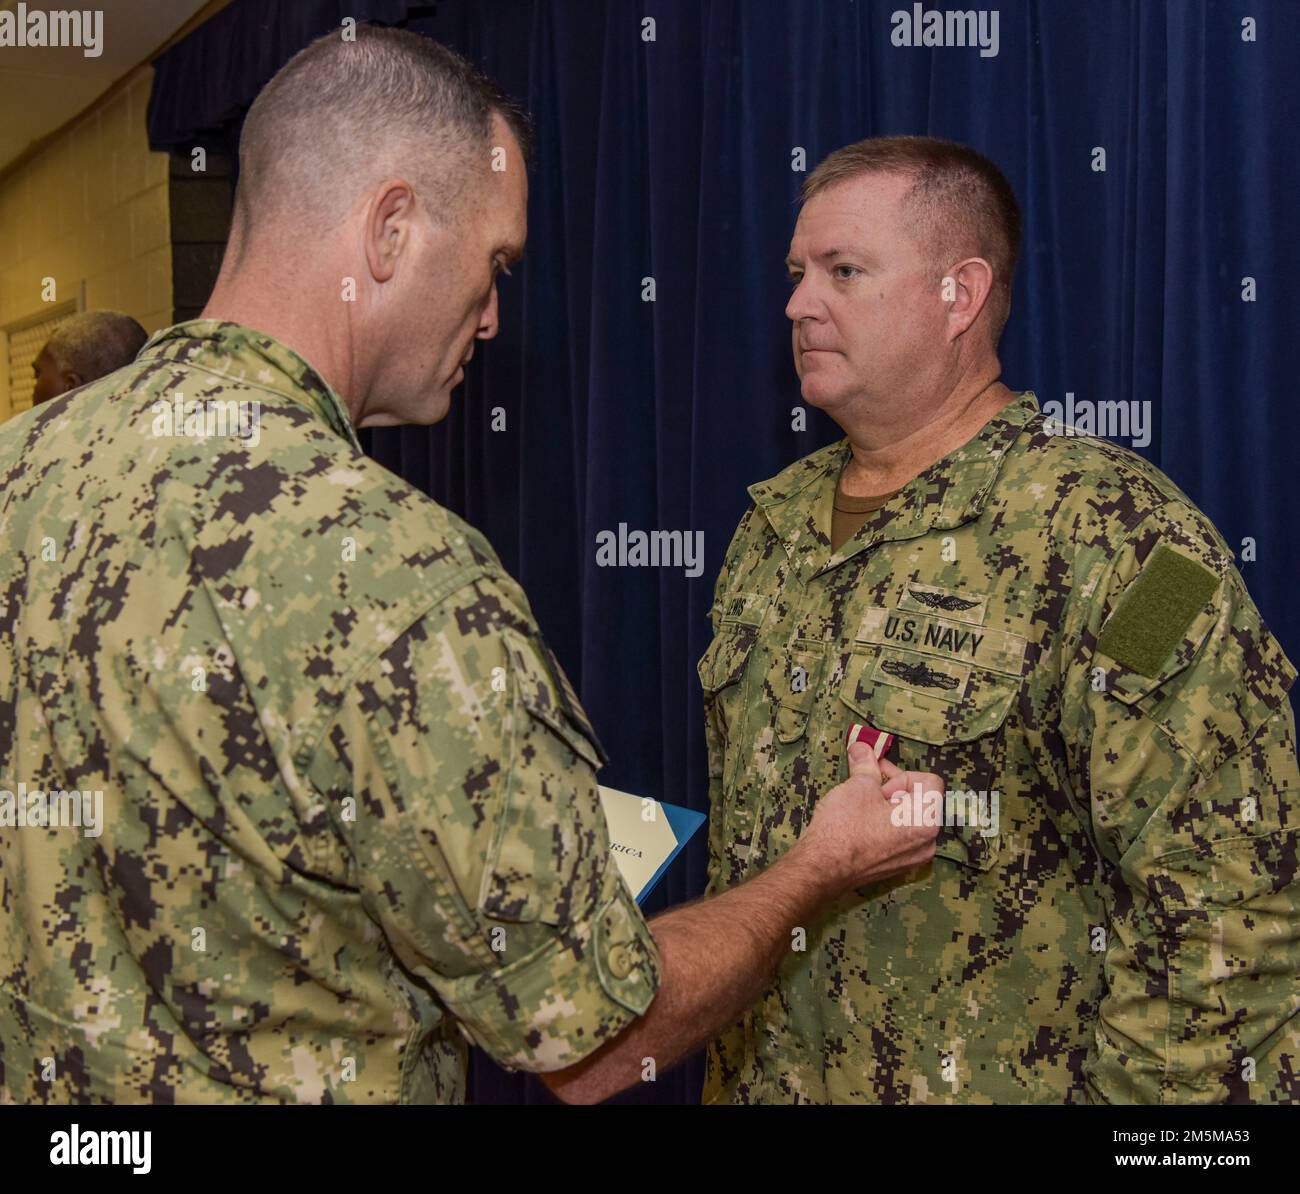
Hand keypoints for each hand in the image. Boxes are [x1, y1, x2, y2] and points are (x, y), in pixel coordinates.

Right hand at [795, 740, 940, 891]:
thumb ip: (867, 765)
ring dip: (888, 805)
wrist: (821, 867)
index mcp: (925, 820)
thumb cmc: (842, 829)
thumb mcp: (857, 786)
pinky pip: (900, 835)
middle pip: (920, 799)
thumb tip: (863, 749)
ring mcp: (913, 856)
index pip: (930, 781)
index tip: (878, 777)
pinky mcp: (898, 865)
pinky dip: (886, 823)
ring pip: (909, 817)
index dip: (902, 774)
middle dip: (893, 787)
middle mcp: (927, 842)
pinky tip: (862, 822)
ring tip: (862, 806)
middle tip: (866, 785)